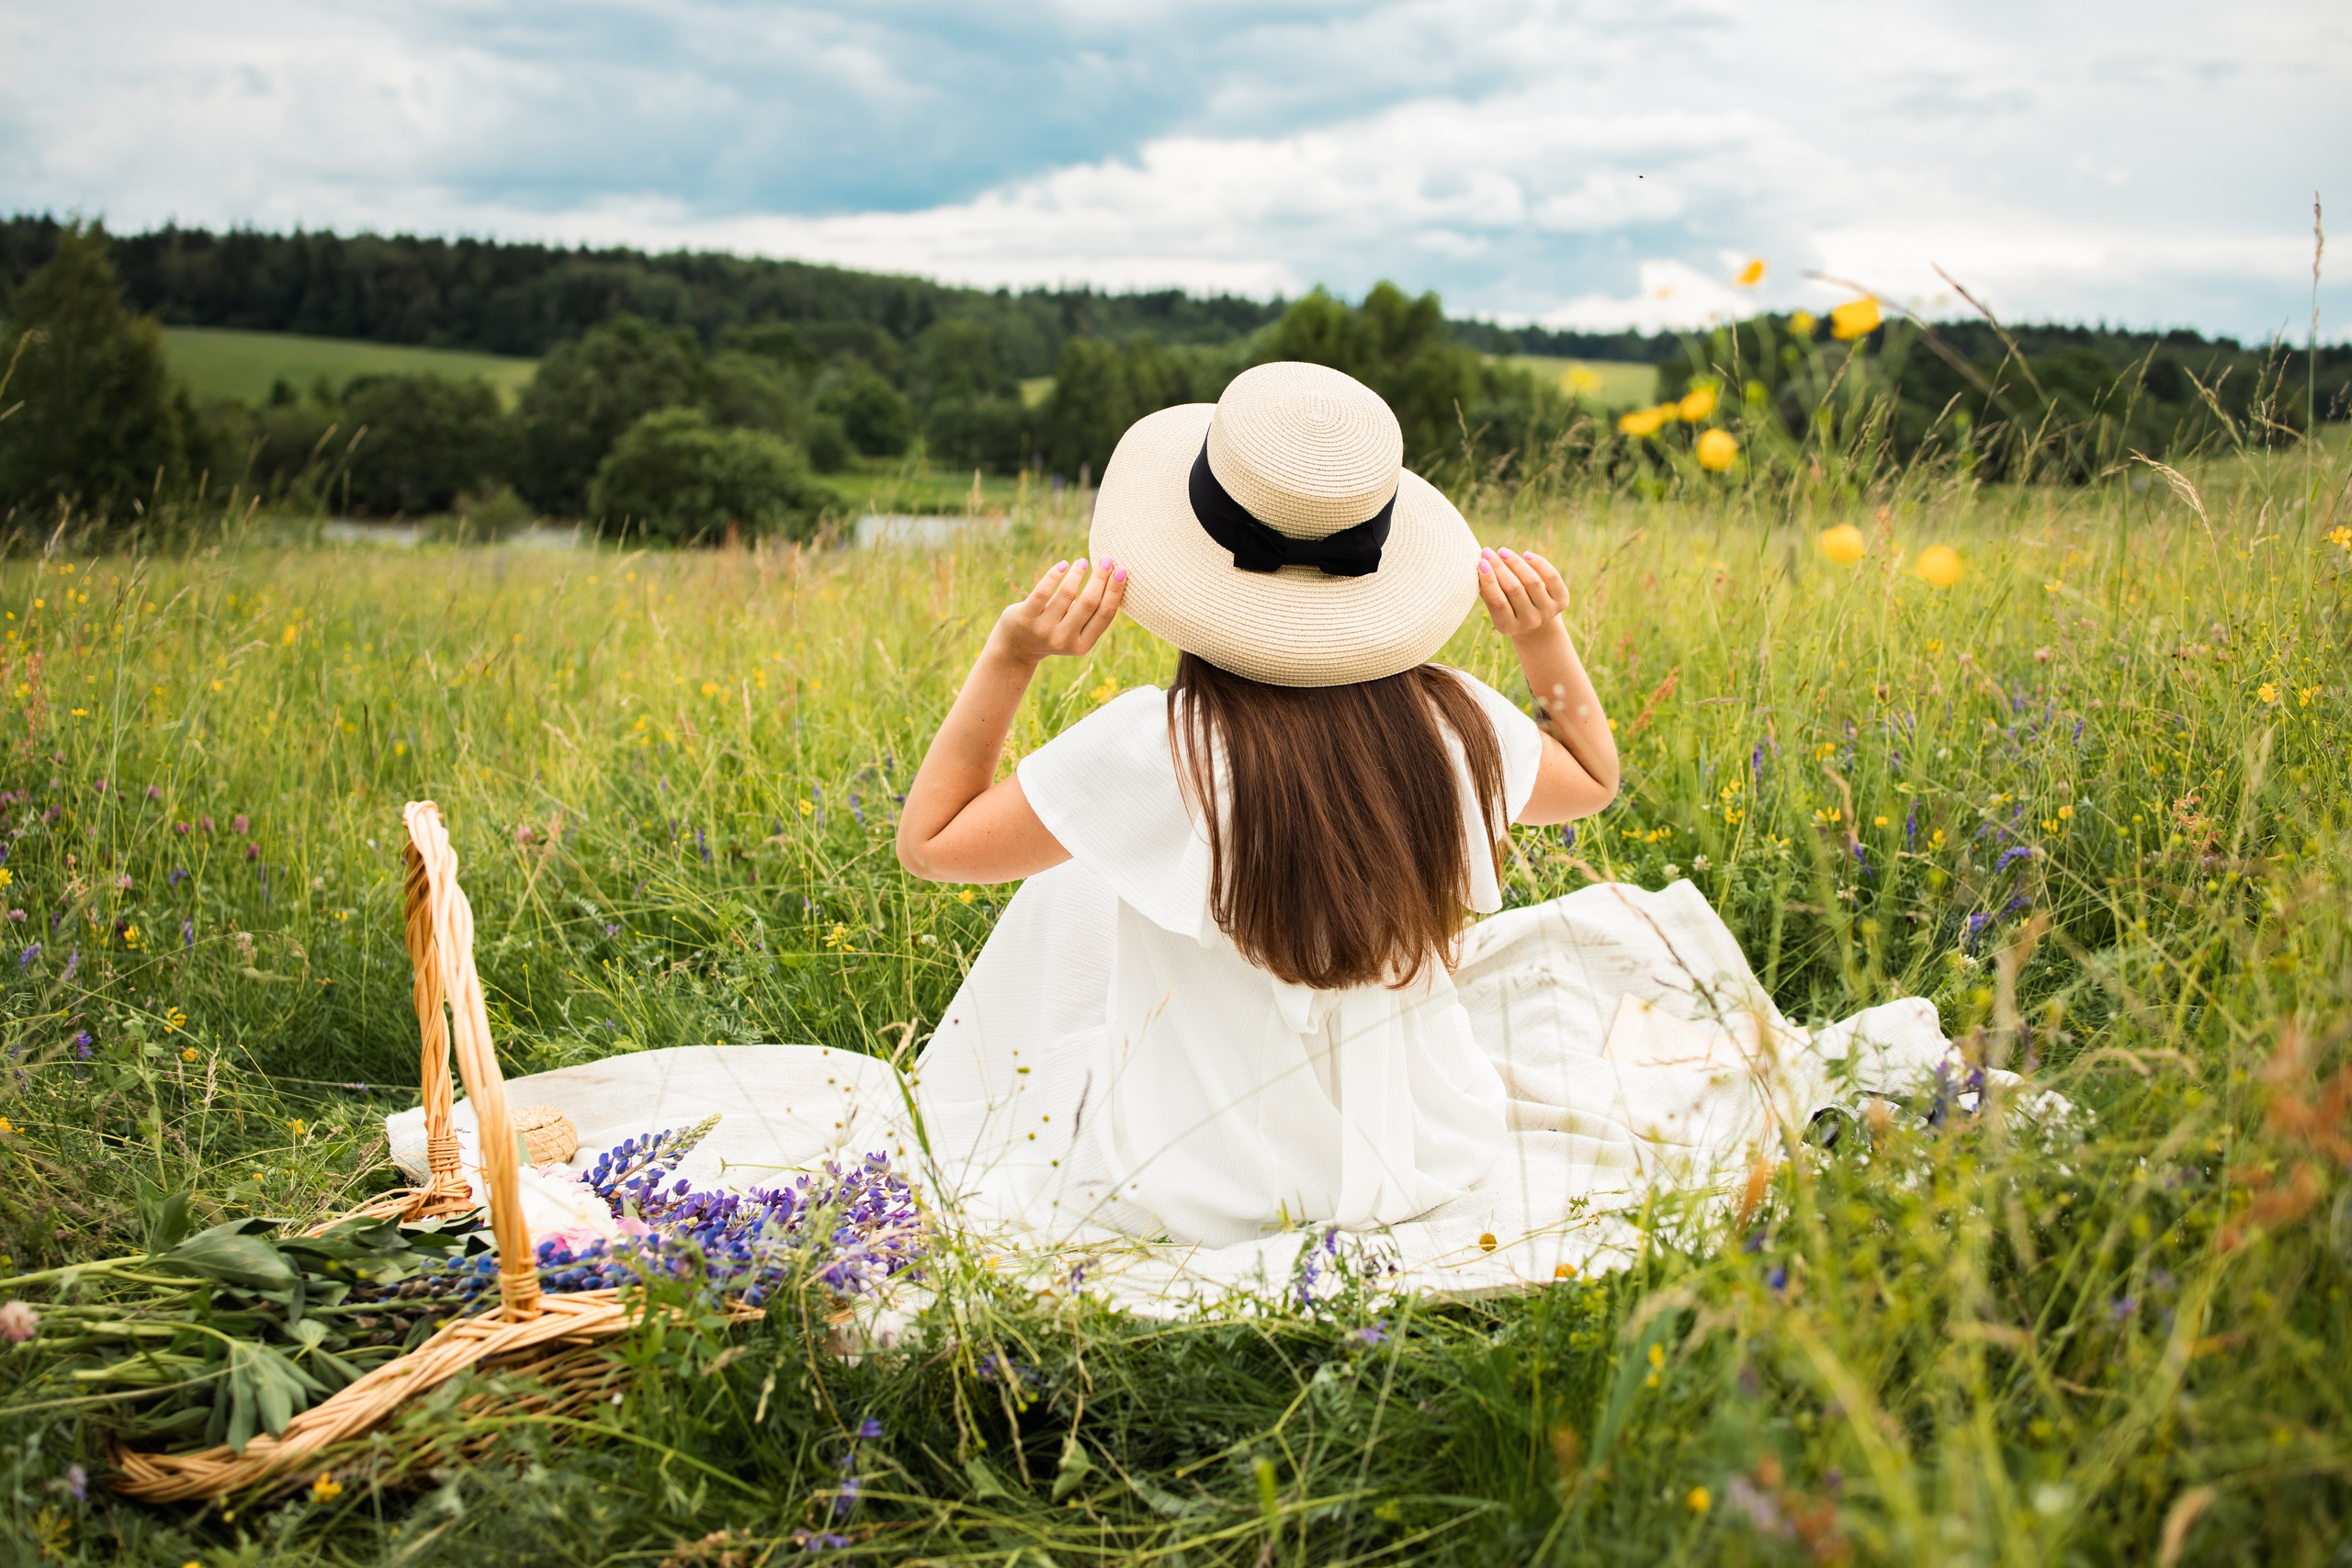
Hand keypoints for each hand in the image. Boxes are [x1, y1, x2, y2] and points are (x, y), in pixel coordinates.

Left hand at [988, 556, 1127, 665]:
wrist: (1016, 650)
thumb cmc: (1053, 633)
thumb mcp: (1074, 632)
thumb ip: (1090, 614)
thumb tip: (1111, 577)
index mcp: (1082, 645)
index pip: (1105, 614)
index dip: (1115, 591)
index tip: (1122, 570)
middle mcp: (1064, 639)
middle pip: (1089, 603)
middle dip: (1101, 578)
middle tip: (1107, 560)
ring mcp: (1043, 630)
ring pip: (1067, 594)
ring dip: (1078, 573)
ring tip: (1082, 562)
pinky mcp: (1025, 618)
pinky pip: (1043, 592)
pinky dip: (1055, 575)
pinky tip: (1063, 565)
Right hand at [1476, 547, 1568, 640]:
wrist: (1536, 625)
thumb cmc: (1508, 609)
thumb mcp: (1496, 606)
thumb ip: (1486, 589)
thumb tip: (1478, 563)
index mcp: (1508, 626)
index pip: (1497, 601)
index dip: (1489, 580)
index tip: (1481, 562)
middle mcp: (1530, 621)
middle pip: (1514, 589)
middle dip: (1499, 567)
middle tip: (1488, 552)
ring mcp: (1547, 612)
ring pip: (1531, 581)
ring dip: (1516, 562)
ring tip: (1503, 551)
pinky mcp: (1561, 601)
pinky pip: (1552, 578)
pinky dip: (1540, 563)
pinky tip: (1526, 555)